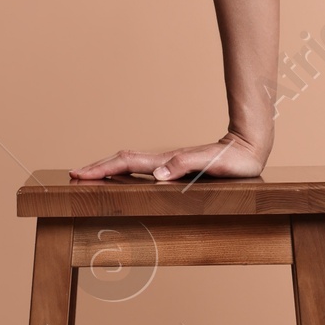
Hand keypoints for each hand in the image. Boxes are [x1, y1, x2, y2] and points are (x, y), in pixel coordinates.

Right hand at [70, 133, 268, 183]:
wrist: (250, 147)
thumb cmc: (234, 159)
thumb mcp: (212, 163)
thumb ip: (184, 165)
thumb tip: (156, 174)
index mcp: (168, 160)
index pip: (127, 163)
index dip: (102, 169)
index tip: (80, 174)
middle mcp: (165, 160)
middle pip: (123, 161)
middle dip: (97, 167)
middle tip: (74, 174)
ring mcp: (169, 162)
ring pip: (131, 163)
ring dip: (108, 168)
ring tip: (89, 175)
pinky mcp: (176, 166)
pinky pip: (143, 168)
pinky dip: (125, 171)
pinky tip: (122, 177)